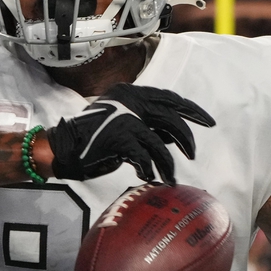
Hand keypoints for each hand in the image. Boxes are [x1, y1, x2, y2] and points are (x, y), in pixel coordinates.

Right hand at [46, 84, 214, 184]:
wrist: (62, 148)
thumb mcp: (122, 125)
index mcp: (130, 93)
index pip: (168, 98)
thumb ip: (146, 125)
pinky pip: (145, 157)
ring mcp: (124, 118)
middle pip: (170, 116)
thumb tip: (173, 136)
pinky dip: (149, 169)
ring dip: (167, 163)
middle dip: (187, 136)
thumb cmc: (92, 140)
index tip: (207, 122)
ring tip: (170, 177)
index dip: (191, 110)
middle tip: (193, 153)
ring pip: (159, 142)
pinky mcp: (119, 137)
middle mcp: (129, 101)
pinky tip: (148, 176)